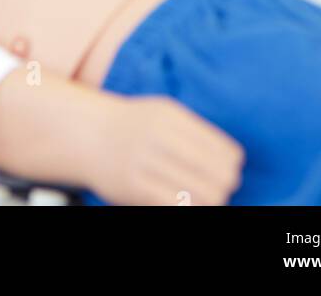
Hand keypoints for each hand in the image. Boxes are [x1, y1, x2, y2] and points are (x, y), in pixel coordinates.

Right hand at [90, 94, 244, 206]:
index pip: (218, 147)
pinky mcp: (131, 185)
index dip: (232, 164)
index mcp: (170, 116)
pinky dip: (188, 206)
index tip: (233, 170)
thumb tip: (233, 159)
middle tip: (224, 189)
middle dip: (225, 184)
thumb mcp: (163, 114)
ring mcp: (142, 160)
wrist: (87, 133)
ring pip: (196, 192)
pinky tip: (189, 204)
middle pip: (213, 172)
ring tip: (210, 199)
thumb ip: (194, 132)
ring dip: (210, 199)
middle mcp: (157, 135)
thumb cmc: (134, 126)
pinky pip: (173, 203)